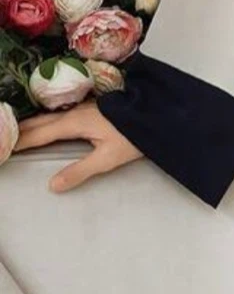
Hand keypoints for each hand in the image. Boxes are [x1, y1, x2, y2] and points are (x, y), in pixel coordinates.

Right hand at [12, 98, 143, 192]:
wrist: (157, 115)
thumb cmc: (134, 136)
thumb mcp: (108, 158)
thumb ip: (80, 171)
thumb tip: (53, 185)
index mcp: (74, 123)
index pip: (39, 134)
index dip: (19, 141)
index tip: (4, 148)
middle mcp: (74, 113)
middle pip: (39, 122)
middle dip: (19, 130)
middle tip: (3, 139)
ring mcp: (82, 108)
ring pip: (48, 116)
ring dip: (30, 124)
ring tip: (15, 132)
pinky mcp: (90, 109)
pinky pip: (58, 114)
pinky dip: (43, 120)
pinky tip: (44, 124)